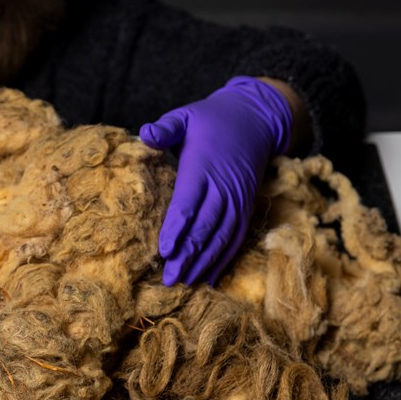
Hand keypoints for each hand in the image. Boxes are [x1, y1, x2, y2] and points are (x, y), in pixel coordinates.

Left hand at [140, 76, 291, 285]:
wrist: (255, 120)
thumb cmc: (210, 120)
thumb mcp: (186, 116)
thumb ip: (165, 127)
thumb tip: (145, 133)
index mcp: (203, 167)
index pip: (189, 202)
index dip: (177, 228)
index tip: (164, 250)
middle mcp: (223, 188)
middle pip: (205, 227)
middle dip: (188, 255)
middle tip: (169, 279)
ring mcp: (237, 200)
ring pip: (222, 237)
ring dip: (205, 262)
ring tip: (186, 283)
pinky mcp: (246, 208)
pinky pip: (237, 238)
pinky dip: (225, 259)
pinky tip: (210, 278)